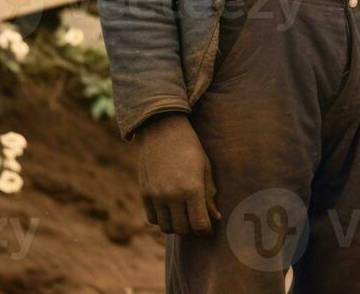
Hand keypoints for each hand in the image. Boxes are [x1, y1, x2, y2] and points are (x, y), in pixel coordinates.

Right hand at [135, 113, 219, 234]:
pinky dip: (162, 220)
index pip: (199, 224)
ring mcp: (156, 195)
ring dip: (176, 226)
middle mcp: (172, 195)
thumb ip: (209, 194)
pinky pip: (153, 219)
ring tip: (184, 217)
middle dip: (192, 230)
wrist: (162, 130)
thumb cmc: (190, 147)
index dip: (205, 231)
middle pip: (183, 229)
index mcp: (192, 188)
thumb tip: (215, 217)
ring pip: (166, 227)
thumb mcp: (205, 167)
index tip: (209, 228)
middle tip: (197, 223)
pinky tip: (170, 211)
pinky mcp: (144, 193)